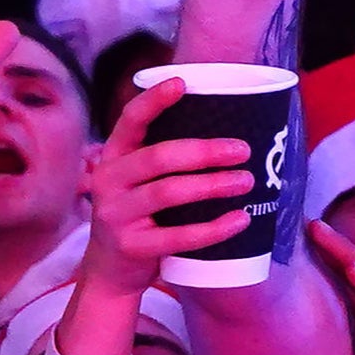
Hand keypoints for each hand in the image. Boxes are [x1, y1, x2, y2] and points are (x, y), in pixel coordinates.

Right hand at [78, 77, 254, 297]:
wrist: (111, 272)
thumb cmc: (138, 216)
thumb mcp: (136, 182)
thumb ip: (162, 159)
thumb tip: (223, 133)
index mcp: (112, 157)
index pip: (130, 121)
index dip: (154, 101)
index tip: (183, 83)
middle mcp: (107, 182)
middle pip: (159, 157)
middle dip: (204, 151)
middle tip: (242, 150)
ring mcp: (116, 215)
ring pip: (169, 193)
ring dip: (213, 186)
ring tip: (246, 182)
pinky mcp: (131, 247)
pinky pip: (178, 236)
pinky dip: (213, 229)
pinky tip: (240, 220)